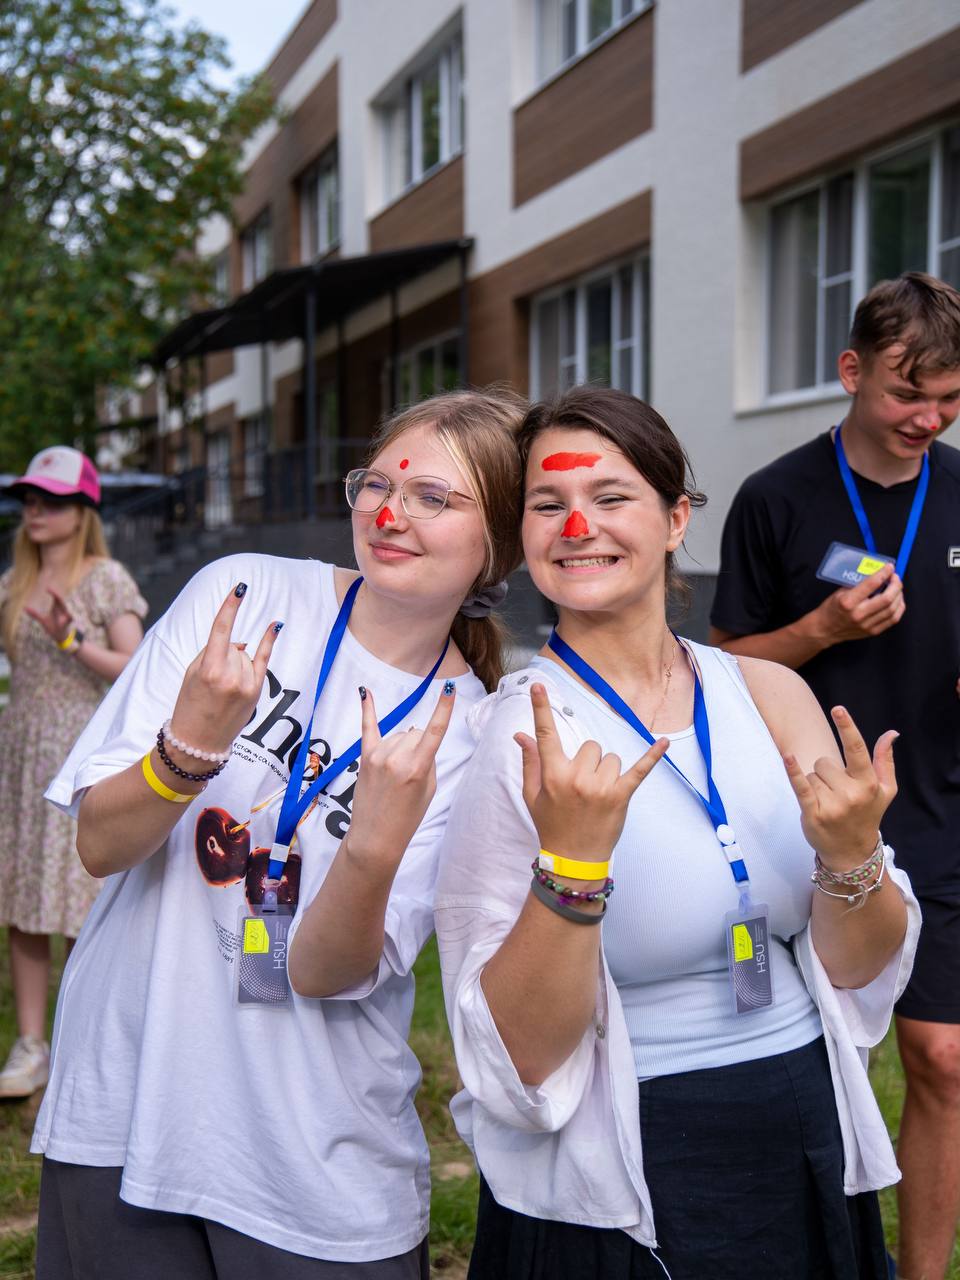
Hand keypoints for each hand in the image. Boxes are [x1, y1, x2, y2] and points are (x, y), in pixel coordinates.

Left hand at [24, 588, 73, 643]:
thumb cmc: (52, 626)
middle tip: (51, 590)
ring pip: (67, 611)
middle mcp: (63, 610)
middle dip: (58, 596)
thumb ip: (35, 614)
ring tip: (55, 609)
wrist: (59, 636)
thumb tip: (25, 608)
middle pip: (62, 601)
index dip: (53, 592)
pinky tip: (60, 623)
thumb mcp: (43, 620)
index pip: (57, 598)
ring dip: (61, 610)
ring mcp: (67, 616)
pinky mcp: (68, 623)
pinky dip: (63, 622)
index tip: (47, 588)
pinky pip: (67, 620)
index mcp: (57, 607)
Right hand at [168, 584, 281, 753]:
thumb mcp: (192, 674)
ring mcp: (245, 684)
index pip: (221, 629)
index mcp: (208, 670)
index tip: (240, 587)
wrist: (199, 742)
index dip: (231, 606)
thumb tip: (241, 642)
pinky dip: (269, 641)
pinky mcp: (256, 692)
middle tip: (212, 682)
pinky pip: (264, 659)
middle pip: (232, 646)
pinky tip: (276, 624)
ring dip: (234, 664)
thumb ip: (213, 652)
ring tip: (223, 690)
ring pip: (243, 655)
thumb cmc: (190, 705)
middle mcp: (229, 675)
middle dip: (223, 656)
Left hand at [345, 683, 455, 862]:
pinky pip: (367, 728)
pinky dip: (368, 710)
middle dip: (420, 745)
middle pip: (417, 733)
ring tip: (396, 773)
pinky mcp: (365, 758)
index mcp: (417, 768)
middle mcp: (396, 758)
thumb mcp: (429, 790)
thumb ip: (427, 760)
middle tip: (413, 772)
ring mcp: (378, 756)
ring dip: (403, 745)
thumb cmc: (407, 817)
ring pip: (400, 734)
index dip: (444, 708)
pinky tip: (365, 692)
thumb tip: (421, 739)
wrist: (375, 836)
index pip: (435, 731)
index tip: (449, 687)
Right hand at [514, 683, 667, 860]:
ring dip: (606, 771)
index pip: (546, 735)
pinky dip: (652, 756)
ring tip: (598, 795)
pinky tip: (664, 743)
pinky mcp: (621, 796)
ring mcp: (600, 787)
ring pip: (610, 757)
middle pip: (590, 746)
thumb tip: (520, 735)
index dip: (541, 708)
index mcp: (553, 775)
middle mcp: (576, 778)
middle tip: (582, 786)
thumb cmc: (551, 825)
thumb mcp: (532, 795)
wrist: (574, 859)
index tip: (538, 686)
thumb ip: (530, 762)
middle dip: (588, 761)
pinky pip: (639, 770)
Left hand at [783, 705, 896, 871]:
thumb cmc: (867, 815)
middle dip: (827, 773)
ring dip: (815, 784)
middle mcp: (852, 794)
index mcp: (868, 784)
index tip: (838, 709)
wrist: (852, 852)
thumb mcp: (884, 790)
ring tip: (826, 802)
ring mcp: (833, 805)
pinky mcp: (814, 814)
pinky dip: (793, 772)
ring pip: (811, 774)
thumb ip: (885, 761)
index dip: (847, 728)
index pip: (857, 750)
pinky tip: (788, 757)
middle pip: (825, 762)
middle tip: (836, 793)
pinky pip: (800, 786)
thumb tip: (891, 733)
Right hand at [813, 563, 903, 645]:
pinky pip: (893, 619)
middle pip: (887, 598)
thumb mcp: (840, 592)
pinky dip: (899, 608)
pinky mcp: (873, 631)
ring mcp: (867, 625)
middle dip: (896, 585)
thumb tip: (877, 574)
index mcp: (848, 602)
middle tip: (895, 578)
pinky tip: (897, 601)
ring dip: (899, 595)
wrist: (825, 629)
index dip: (884, 573)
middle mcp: (859, 614)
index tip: (889, 567)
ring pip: (893, 609)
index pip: (872, 584)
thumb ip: (858, 584)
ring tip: (897, 588)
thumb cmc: (831, 609)